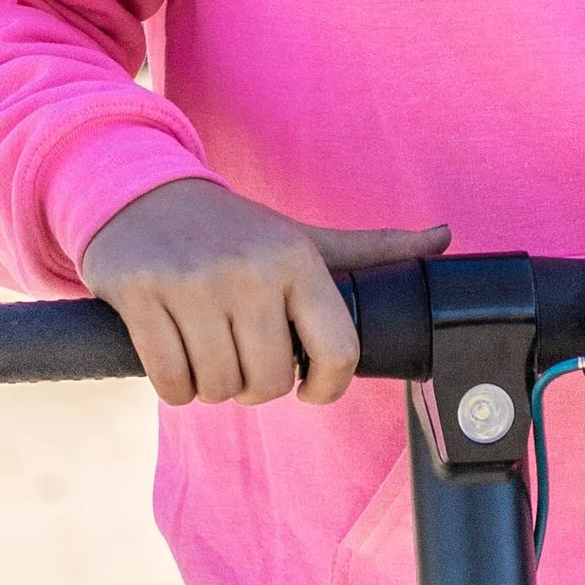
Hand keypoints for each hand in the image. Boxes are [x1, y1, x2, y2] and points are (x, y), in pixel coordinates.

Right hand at [79, 177, 448, 407]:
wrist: (144, 196)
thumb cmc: (236, 231)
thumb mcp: (305, 237)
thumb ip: (373, 249)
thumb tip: (444, 238)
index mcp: (299, 260)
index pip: (337, 352)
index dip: (326, 387)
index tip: (310, 386)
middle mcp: (250, 270)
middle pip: (268, 383)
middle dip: (256, 386)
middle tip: (245, 357)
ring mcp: (193, 283)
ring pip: (217, 388)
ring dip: (213, 387)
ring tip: (211, 350)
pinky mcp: (140, 295)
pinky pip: (170, 383)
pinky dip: (174, 385)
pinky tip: (176, 352)